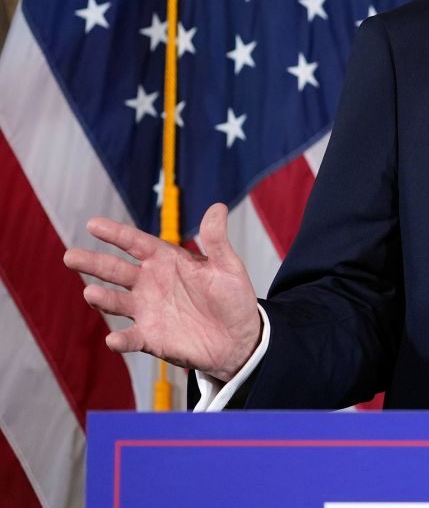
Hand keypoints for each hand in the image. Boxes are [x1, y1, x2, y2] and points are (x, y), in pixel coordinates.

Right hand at [64, 203, 261, 382]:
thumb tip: (218, 207)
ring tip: (90, 293)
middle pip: (116, 270)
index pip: (136, 243)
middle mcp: (150, 283)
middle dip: (93, 263)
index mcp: (167, 260)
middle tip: (70, 256)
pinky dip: (121, 340)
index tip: (93, 224)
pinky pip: (131, 338)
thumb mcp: (228, 266)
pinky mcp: (150, 337)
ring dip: (102, 298)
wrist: (239, 337)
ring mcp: (147, 311)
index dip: (116, 234)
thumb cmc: (233, 297)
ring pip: (116, 302)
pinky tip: (114, 340)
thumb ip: (217, 240)